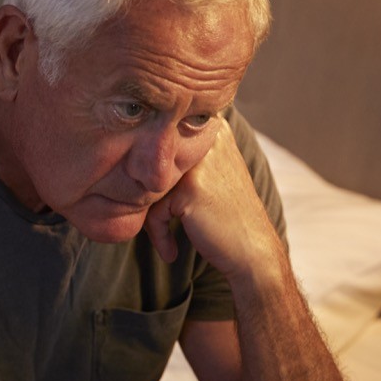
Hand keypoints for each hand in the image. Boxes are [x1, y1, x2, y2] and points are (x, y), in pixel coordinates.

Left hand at [144, 118, 280, 278]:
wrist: (253, 251)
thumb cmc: (224, 216)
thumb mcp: (208, 173)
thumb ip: (178, 156)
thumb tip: (128, 146)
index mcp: (212, 128)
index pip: (158, 146)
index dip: (153, 179)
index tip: (162, 207)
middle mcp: (207, 137)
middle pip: (151, 165)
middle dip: (148, 199)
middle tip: (158, 225)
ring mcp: (199, 160)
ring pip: (149, 187)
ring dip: (152, 218)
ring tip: (165, 239)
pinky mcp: (190, 186)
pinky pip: (154, 209)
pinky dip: (158, 233)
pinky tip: (171, 251)